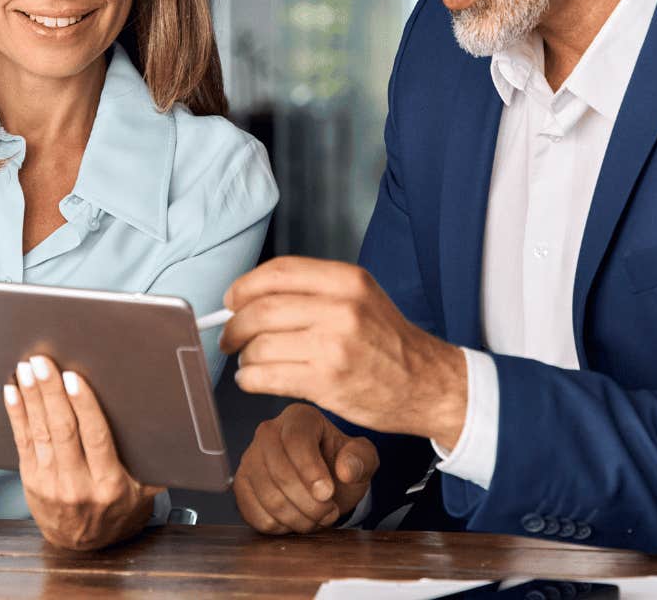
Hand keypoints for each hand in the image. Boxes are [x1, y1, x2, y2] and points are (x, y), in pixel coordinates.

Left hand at [3, 356, 162, 551]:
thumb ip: (154, 465)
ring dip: (32, 398)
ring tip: (27, 370)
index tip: (74, 379)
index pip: (95, 437)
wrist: (84, 546)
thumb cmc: (116, 510)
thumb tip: (173, 428)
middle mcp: (77, 483)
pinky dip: (17, 415)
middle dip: (51, 392)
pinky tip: (13, 393)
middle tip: (43, 363)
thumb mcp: (144, 492)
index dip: (83, 405)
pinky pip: (22, 442)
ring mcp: (50, 483)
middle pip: (63, 430)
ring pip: (40, 433)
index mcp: (109, 482)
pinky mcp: (31, 481)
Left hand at [220, 256, 467, 445]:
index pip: (278, 272)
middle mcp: (341, 308)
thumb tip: (251, 298)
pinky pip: (266, 377)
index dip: (244, 286)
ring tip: (250, 362)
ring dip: (244, 357)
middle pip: (261, 310)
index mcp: (347, 280)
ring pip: (259, 346)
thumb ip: (314, 292)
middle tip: (229, 337)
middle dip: (234, 326)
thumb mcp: (362, 298)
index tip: (231, 300)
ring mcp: (333, 346)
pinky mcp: (326, 382)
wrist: (427, 384)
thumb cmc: (389, 343)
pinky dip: (249, 379)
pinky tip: (254, 380)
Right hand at [234, 403, 378, 534]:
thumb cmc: (341, 464)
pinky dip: (279, 526)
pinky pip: (253, 513)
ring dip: (298, 518)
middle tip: (329, 512)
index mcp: (299, 418)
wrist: (323, 482)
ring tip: (317, 518)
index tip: (328, 494)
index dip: (312, 472)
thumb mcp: (362, 458)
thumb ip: (361, 459)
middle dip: (309, 503)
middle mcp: (268, 432)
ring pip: (268, 496)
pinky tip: (296, 519)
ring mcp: (250, 459)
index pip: (297, 441)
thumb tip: (346, 469)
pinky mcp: (241, 485)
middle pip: (280, 472)